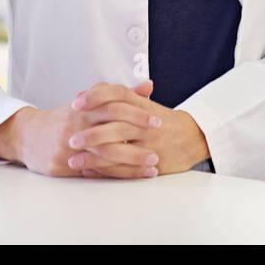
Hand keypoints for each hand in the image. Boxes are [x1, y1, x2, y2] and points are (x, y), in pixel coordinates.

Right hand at [0, 88, 160, 177]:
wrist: (27, 136)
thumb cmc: (64, 119)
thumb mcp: (88, 103)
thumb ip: (119, 95)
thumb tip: (148, 86)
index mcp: (83, 108)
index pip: (113, 106)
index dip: (136, 113)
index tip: (156, 119)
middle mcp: (76, 126)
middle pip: (111, 129)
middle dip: (137, 136)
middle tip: (159, 141)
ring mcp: (69, 146)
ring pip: (105, 153)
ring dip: (132, 159)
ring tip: (153, 163)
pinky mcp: (63, 165)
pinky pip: (94, 171)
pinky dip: (117, 174)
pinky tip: (134, 175)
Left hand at [69, 80, 210, 176]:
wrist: (193, 136)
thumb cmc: (160, 120)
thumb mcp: (140, 103)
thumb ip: (112, 98)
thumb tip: (81, 95)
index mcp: (141, 105)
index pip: (117, 94)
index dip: (96, 97)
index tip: (76, 103)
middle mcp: (145, 124)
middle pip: (116, 126)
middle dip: (91, 133)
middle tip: (70, 139)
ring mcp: (149, 144)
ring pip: (119, 150)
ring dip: (94, 156)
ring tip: (73, 159)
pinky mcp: (152, 163)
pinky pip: (126, 168)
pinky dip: (105, 170)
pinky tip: (89, 170)